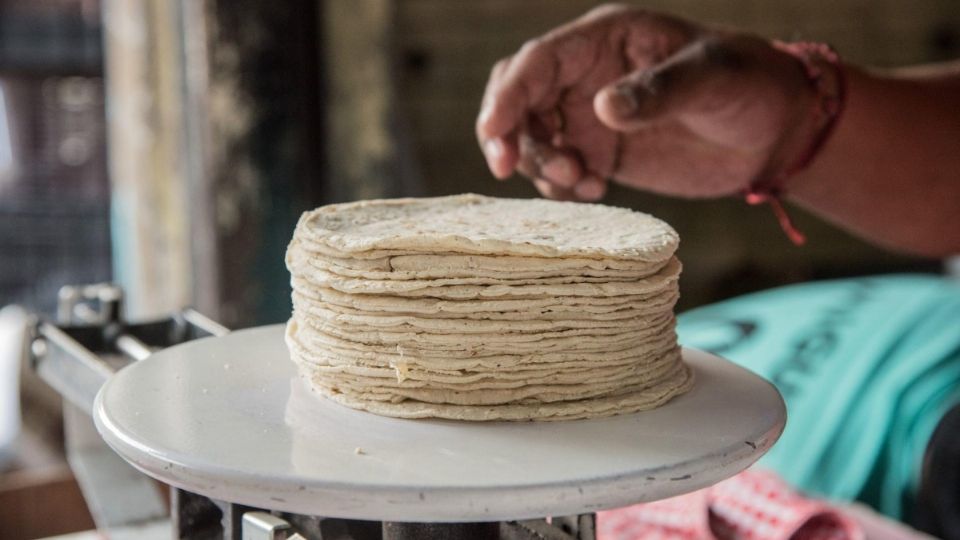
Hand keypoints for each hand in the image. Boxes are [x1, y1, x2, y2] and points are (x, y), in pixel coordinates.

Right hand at [476, 4, 816, 200]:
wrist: (775, 130)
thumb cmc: (750, 84)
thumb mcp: (712, 77)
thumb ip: (659, 91)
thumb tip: (602, 108)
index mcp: (605, 40)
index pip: (537, 63)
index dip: (508, 97)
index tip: (495, 136)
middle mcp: (587, 76)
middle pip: (519, 99)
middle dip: (507, 133)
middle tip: (512, 170)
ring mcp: (591, 117)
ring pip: (534, 139)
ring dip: (541, 166)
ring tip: (584, 184)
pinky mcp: (602, 153)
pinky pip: (560, 171)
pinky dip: (562, 188)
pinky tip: (593, 192)